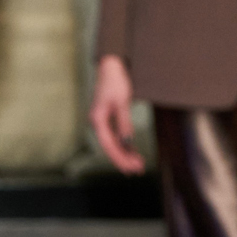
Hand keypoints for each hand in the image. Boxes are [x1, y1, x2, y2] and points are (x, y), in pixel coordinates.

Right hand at [89, 53, 146, 173]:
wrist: (111, 66)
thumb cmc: (115, 81)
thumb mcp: (122, 102)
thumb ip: (124, 123)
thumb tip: (127, 141)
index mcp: (97, 120)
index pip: (109, 145)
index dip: (120, 158)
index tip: (131, 168)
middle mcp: (98, 123)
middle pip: (110, 147)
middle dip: (124, 160)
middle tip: (138, 170)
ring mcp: (102, 122)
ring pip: (113, 143)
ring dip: (125, 154)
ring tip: (138, 164)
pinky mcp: (108, 119)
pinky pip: (116, 136)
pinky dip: (125, 145)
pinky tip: (133, 152)